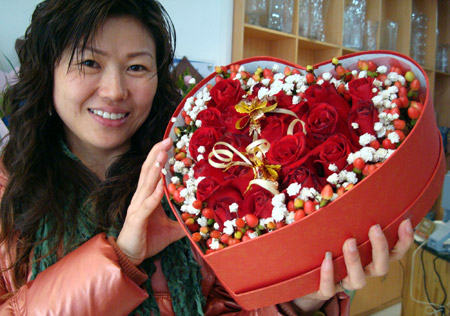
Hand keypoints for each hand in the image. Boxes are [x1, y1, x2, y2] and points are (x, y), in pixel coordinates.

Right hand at [116, 138, 184, 265]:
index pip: (152, 172)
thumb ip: (182, 221)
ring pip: (146, 184)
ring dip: (155, 169)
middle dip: (157, 154)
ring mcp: (137, 207)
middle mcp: (140, 198)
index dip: (159, 157)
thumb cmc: (147, 239)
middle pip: (148, 171)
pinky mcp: (137, 219)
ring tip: (163, 154)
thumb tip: (200, 219)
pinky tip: (160, 186)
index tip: (169, 144)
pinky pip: (147, 205)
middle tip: (167, 140)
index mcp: (146, 197)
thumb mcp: (170, 229)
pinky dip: (154, 195)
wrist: (129, 256)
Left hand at [291, 218, 413, 312]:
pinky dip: (328, 275)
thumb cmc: (327, 250)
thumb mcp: (338, 234)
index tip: (405, 222)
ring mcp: (343, 283)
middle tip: (374, 228)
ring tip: (349, 242)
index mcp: (369, 260)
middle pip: (381, 267)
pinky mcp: (325, 291)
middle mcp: (361, 273)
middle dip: (380, 248)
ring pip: (358, 280)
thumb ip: (345, 221)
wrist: (304, 281)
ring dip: (355, 261)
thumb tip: (343, 191)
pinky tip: (327, 258)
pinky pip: (329, 288)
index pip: (394, 253)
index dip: (403, 241)